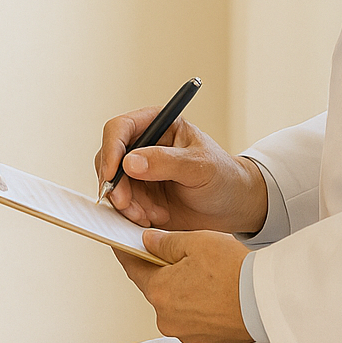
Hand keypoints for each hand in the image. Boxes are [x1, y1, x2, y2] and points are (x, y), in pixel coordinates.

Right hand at [96, 110, 266, 232]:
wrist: (232, 207)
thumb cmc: (223, 177)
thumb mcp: (200, 166)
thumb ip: (166, 162)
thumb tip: (130, 162)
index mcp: (157, 124)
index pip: (119, 128)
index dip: (111, 150)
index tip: (111, 175)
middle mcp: (142, 145)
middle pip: (108, 158)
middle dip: (116, 185)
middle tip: (128, 206)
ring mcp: (138, 171)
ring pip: (112, 185)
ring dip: (126, 204)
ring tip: (152, 215)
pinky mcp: (138, 195)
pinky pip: (121, 204)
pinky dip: (131, 214)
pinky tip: (153, 218)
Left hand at [115, 229, 252, 342]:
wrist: (267, 301)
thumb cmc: (236, 272)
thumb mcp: (195, 242)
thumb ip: (165, 242)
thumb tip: (148, 242)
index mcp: (160, 292)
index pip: (133, 268)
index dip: (128, 252)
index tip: (123, 245)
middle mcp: (167, 317)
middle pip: (155, 286)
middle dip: (163, 269)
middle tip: (183, 253)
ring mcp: (185, 331)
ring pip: (174, 302)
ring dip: (182, 287)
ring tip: (206, 271)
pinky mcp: (203, 338)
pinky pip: (191, 315)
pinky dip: (196, 302)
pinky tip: (214, 289)